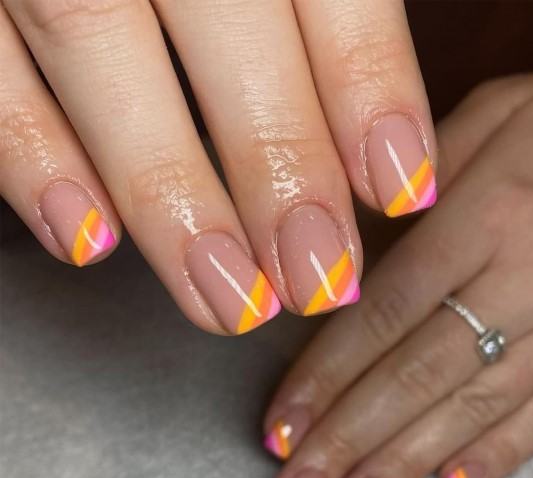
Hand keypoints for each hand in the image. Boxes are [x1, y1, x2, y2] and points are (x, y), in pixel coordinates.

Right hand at [0, 0, 436, 334]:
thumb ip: (320, 7)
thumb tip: (376, 135)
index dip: (368, 86)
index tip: (402, 189)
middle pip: (228, 28)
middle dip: (279, 168)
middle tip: (317, 278)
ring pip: (98, 46)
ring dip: (170, 196)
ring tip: (227, 300)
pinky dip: (32, 156)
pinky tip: (86, 241)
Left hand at [263, 66, 532, 477]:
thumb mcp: (493, 113)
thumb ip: (417, 179)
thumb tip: (349, 244)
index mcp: (487, 216)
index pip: (383, 313)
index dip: (324, 377)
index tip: (281, 427)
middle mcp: (527, 280)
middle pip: (417, 375)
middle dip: (347, 442)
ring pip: (475, 408)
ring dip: (405, 466)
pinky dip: (499, 455)